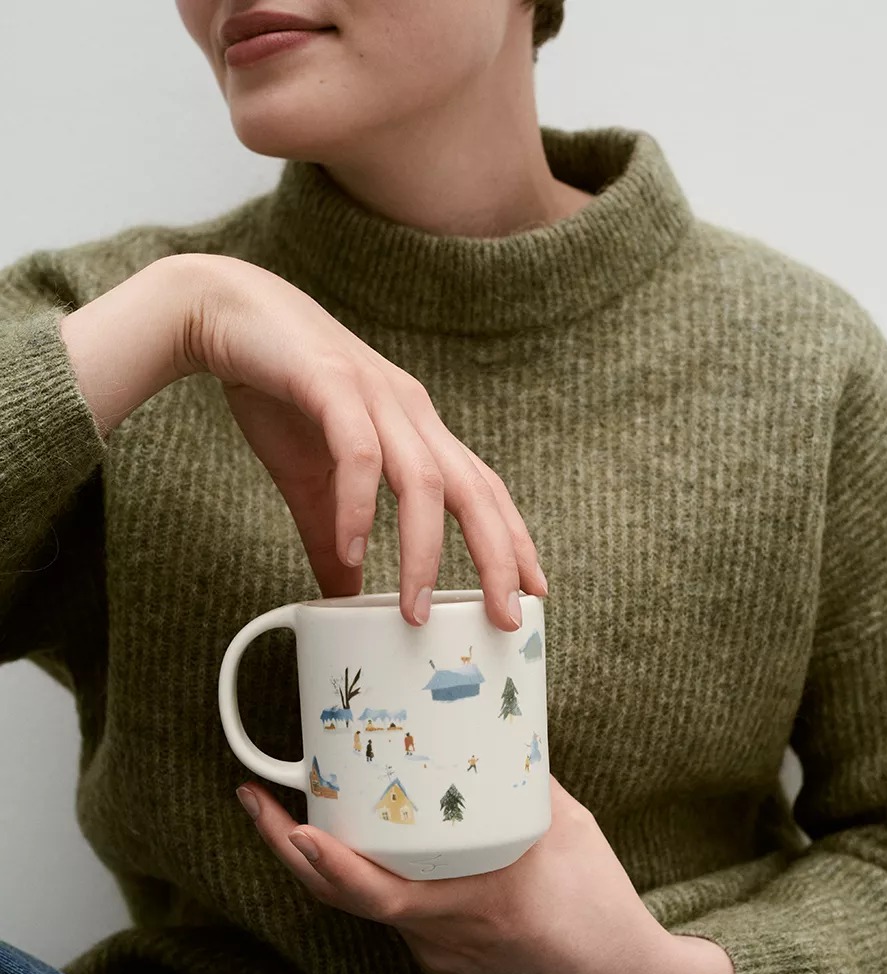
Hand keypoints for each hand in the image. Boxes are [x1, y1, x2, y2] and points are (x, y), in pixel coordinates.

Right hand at [168, 253, 545, 628]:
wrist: (223, 312)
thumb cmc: (277, 393)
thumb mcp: (308, 482)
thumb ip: (330, 539)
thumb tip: (342, 597)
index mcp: (416, 430)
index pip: (482, 489)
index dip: (512, 540)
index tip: (533, 590)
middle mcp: (410, 412)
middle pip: (474, 490)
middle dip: (497, 556)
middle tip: (506, 616)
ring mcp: (375, 395)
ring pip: (424, 480)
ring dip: (426, 550)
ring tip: (416, 609)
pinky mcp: (330, 383)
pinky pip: (358, 453)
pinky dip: (358, 505)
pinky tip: (351, 551)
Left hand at [235, 774, 735, 973]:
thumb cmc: (601, 906)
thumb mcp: (566, 826)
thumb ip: (521, 780)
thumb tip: (488, 728)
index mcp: (473, 904)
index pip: (376, 895)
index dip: (325, 863)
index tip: (292, 825)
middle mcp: (442, 938)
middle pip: (346, 898)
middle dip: (290, 848)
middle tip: (254, 799)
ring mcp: (441, 956)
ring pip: (368, 906)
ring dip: (329, 864)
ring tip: (304, 811)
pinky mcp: (449, 963)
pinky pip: (398, 917)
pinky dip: (374, 880)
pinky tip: (380, 848)